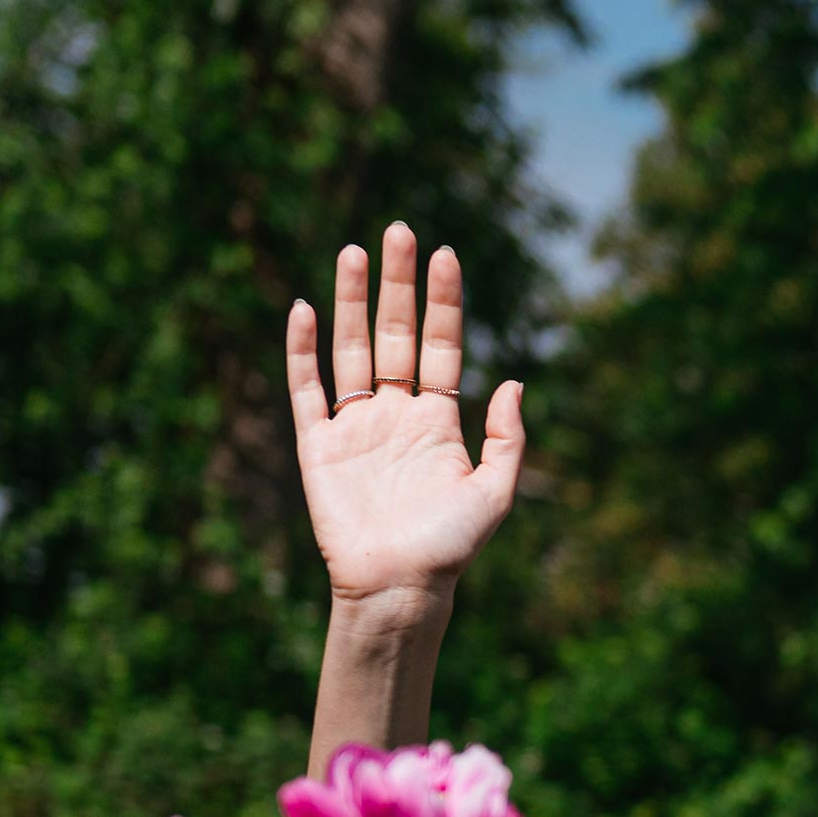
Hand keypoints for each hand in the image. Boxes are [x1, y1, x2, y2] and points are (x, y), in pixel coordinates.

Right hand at [285, 223, 524, 614]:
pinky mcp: (318, 445)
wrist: (399, 586)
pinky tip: (306, 309)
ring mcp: (355, 427)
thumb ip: (507, 437)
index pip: (440, 346)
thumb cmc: (450, 548)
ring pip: (352, 350)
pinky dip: (303, 350)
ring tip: (355, 251)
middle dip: (398, 284)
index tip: (446, 255)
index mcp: (439, 421)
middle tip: (400, 230)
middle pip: (394, 335)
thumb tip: (514, 380)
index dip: (443, 302)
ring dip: (353, 302)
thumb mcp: (495, 492)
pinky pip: (307, 389)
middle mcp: (396, 415)